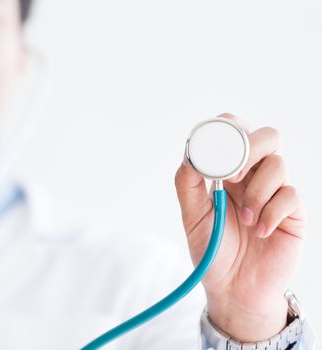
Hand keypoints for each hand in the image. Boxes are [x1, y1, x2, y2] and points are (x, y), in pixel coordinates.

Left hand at [174, 113, 306, 341]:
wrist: (233, 289)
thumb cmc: (213, 250)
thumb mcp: (193, 217)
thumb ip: (188, 185)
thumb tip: (189, 156)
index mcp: (228, 172)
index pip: (235, 132)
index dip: (229, 130)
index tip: (216, 151)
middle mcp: (254, 177)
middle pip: (266, 137)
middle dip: (250, 149)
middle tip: (232, 177)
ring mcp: (275, 193)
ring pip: (278, 164)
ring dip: (256, 192)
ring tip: (244, 220)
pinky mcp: (293, 213)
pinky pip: (290, 195)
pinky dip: (271, 213)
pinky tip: (260, 231)